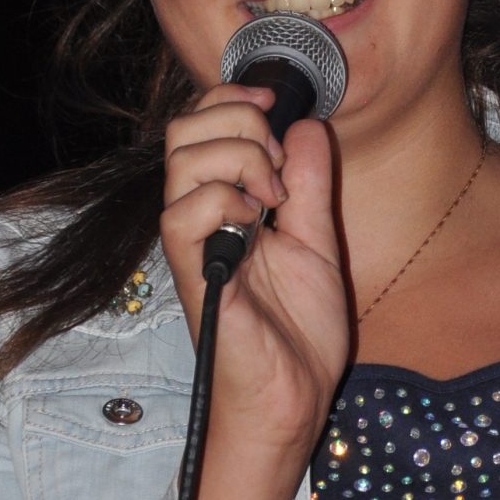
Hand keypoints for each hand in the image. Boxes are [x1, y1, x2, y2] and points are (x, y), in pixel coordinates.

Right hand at [161, 89, 349, 499]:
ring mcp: (193, 247)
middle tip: (279, 162)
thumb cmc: (297, 334)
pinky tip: (257, 222)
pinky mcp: (195, 276)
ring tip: (274, 196)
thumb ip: (309, 184)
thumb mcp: (316, 240)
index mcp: (223, 205)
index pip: (204, 125)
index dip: (237, 100)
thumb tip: (306, 124)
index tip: (280, 107)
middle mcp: (199, 219)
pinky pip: (183, 214)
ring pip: (182, 160)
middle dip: (239, 120)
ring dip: (240, 158)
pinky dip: (224, 198)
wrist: (292, 398)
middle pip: (184, 130)